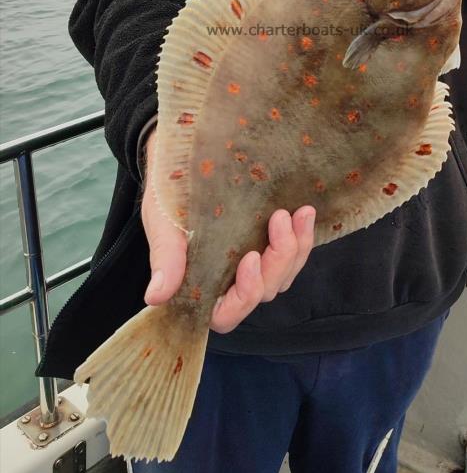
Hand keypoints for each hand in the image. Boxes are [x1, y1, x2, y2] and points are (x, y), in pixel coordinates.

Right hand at [141, 128, 315, 332]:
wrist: (184, 158)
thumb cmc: (168, 195)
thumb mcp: (164, 222)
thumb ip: (165, 257)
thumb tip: (155, 296)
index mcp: (201, 287)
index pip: (226, 314)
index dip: (244, 294)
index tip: (249, 258)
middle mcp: (229, 282)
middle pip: (263, 292)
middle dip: (277, 260)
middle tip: (279, 219)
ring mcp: (253, 263)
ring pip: (284, 275)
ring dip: (296, 248)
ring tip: (299, 212)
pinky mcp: (268, 243)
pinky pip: (294, 254)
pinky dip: (302, 236)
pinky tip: (305, 212)